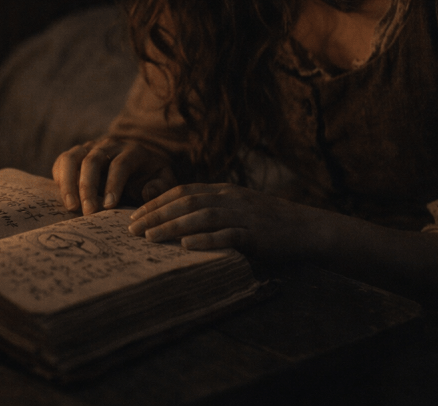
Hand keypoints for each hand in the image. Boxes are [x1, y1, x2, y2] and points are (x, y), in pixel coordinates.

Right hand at [52, 138, 177, 214]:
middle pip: (93, 160)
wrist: (136, 160)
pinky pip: (62, 161)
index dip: (113, 184)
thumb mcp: (163, 179)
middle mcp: (108, 145)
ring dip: (69, 183)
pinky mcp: (76, 154)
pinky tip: (65, 198)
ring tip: (72, 207)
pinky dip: (60, 178)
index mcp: (132, 150)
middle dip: (88, 187)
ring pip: (72, 158)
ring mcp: (89, 147)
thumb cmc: (149, 175)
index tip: (108, 206)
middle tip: (88, 212)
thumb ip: (160, 186)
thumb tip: (148, 192)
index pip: (120, 164)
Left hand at [127, 183, 324, 258]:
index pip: (181, 191)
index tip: (134, 215)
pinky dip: (205, 240)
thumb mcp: (236, 207)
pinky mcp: (256, 234)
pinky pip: (228, 235)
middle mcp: (229, 198)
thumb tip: (176, 221)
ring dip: (172, 227)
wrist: (305, 228)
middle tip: (132, 229)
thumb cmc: (266, 221)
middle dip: (156, 215)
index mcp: (222, 190)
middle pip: (186, 202)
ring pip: (201, 217)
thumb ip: (211, 209)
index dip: (156, 202)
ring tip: (150, 238)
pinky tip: (186, 245)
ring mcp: (243, 215)